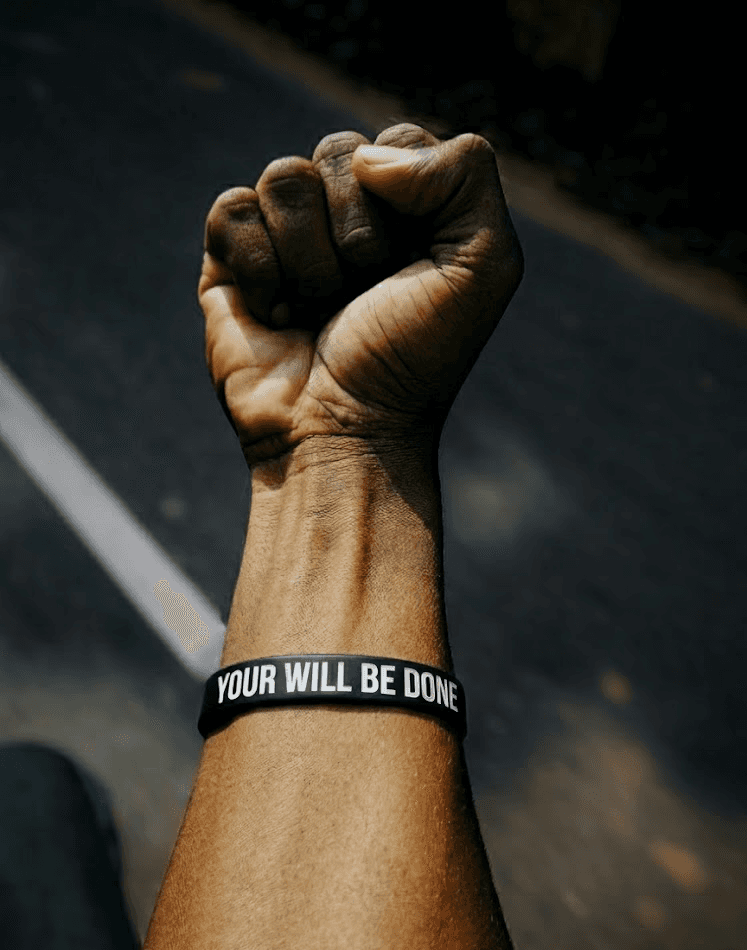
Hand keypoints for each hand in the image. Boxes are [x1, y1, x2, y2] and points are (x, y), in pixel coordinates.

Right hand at [198, 123, 523, 472]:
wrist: (344, 431)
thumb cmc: (413, 357)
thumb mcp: (483, 267)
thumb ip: (465, 175)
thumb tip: (367, 156)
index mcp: (409, 209)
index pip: (395, 142)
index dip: (406, 203)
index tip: (410, 268)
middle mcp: (346, 213)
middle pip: (339, 151)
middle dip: (358, 235)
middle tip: (362, 296)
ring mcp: (287, 233)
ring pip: (283, 176)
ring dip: (309, 260)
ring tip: (317, 312)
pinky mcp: (231, 258)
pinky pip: (233, 209)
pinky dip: (259, 269)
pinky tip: (276, 315)